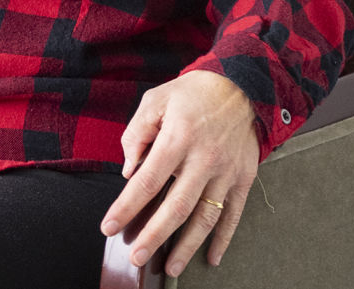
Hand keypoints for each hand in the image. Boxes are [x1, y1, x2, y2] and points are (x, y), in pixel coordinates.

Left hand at [101, 71, 259, 276]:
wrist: (241, 86)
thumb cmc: (193, 93)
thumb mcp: (157, 99)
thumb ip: (138, 132)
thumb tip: (128, 170)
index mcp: (178, 137)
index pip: (148, 180)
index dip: (127, 206)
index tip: (110, 226)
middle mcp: (203, 159)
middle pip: (177, 206)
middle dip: (154, 236)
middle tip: (137, 257)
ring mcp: (226, 172)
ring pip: (205, 217)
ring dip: (187, 246)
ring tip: (170, 268)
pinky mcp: (243, 179)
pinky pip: (233, 215)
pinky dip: (223, 239)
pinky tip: (211, 258)